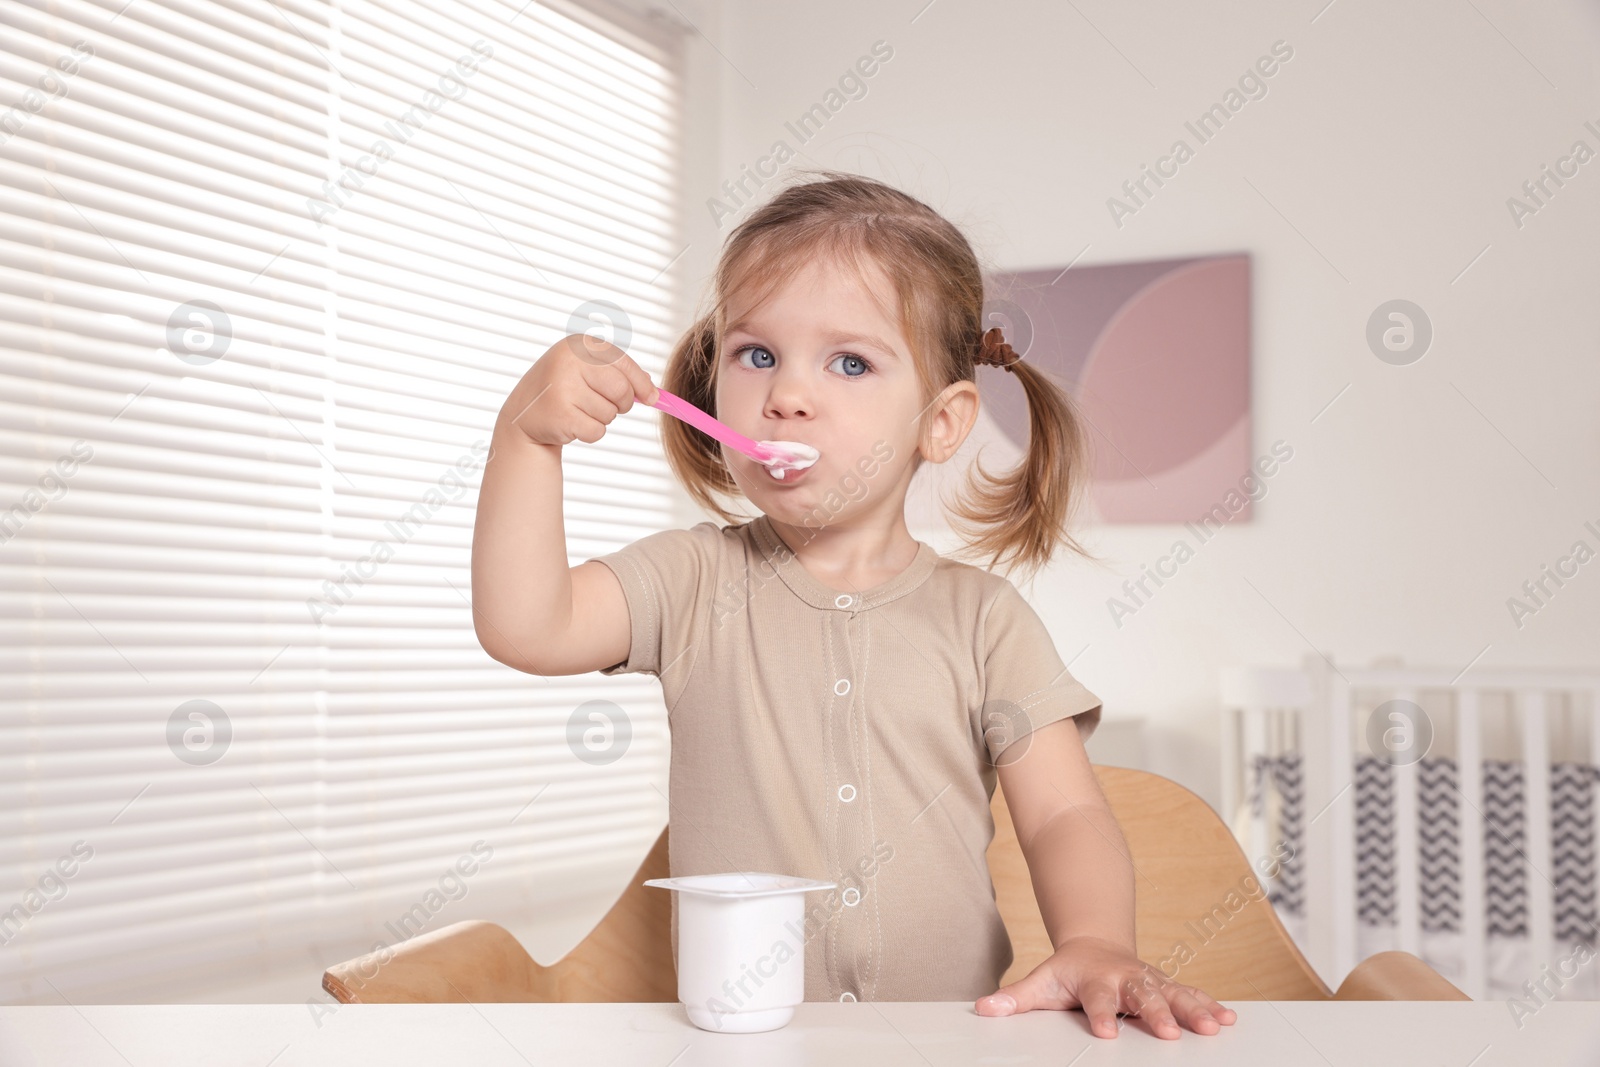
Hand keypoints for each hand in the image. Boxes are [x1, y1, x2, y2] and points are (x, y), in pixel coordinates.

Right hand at [501, 334, 658, 447]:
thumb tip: (652, 390)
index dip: (641, 384)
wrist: (524, 414)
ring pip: (610, 414)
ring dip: (601, 418)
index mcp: (579, 345)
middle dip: (621, 404)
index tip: (652, 398)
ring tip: (578, 410)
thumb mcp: (586, 371)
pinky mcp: (561, 415)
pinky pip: (597, 431)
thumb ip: (618, 373)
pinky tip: (572, 423)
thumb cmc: (563, 389)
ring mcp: (563, 387)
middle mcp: (569, 361)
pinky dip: (590, 433)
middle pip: (622, 391)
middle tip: (604, 405)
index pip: (624, 364)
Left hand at [974, 935, 1236, 1039]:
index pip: (1096, 998)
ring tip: (1214, 1026)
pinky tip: (1228, 1019)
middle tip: (1169, 1034)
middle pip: (1142, 995)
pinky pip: (1190, 992)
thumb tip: (984, 1008)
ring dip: (1194, 1009)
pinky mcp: (1166, 983)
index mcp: (1094, 979)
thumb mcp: (1040, 980)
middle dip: (1156, 1013)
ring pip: (1174, 992)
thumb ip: (1015, 997)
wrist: (1094, 941)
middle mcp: (1125, 977)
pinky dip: (1210, 1004)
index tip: (1105, 1032)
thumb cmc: (1067, 970)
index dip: (1099, 1014)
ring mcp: (1148, 979)